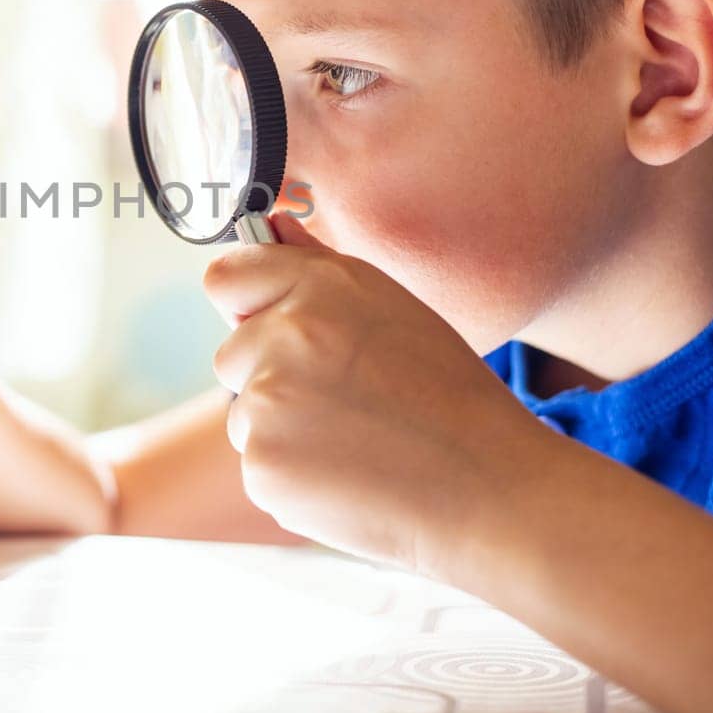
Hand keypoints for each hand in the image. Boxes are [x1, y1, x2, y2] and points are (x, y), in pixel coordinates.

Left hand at [204, 212, 553, 576]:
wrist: (485, 488)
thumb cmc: (447, 395)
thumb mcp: (392, 308)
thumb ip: (316, 266)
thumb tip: (270, 224)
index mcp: (319, 287)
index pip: (227, 277)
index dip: (247, 304)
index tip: (272, 325)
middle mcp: (284, 336)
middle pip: (231, 354)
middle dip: (268, 375)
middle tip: (342, 399)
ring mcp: (266, 405)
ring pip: (245, 414)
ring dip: (282, 429)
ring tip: (356, 442)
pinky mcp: (262, 467)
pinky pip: (260, 465)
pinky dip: (293, 475)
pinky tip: (348, 476)